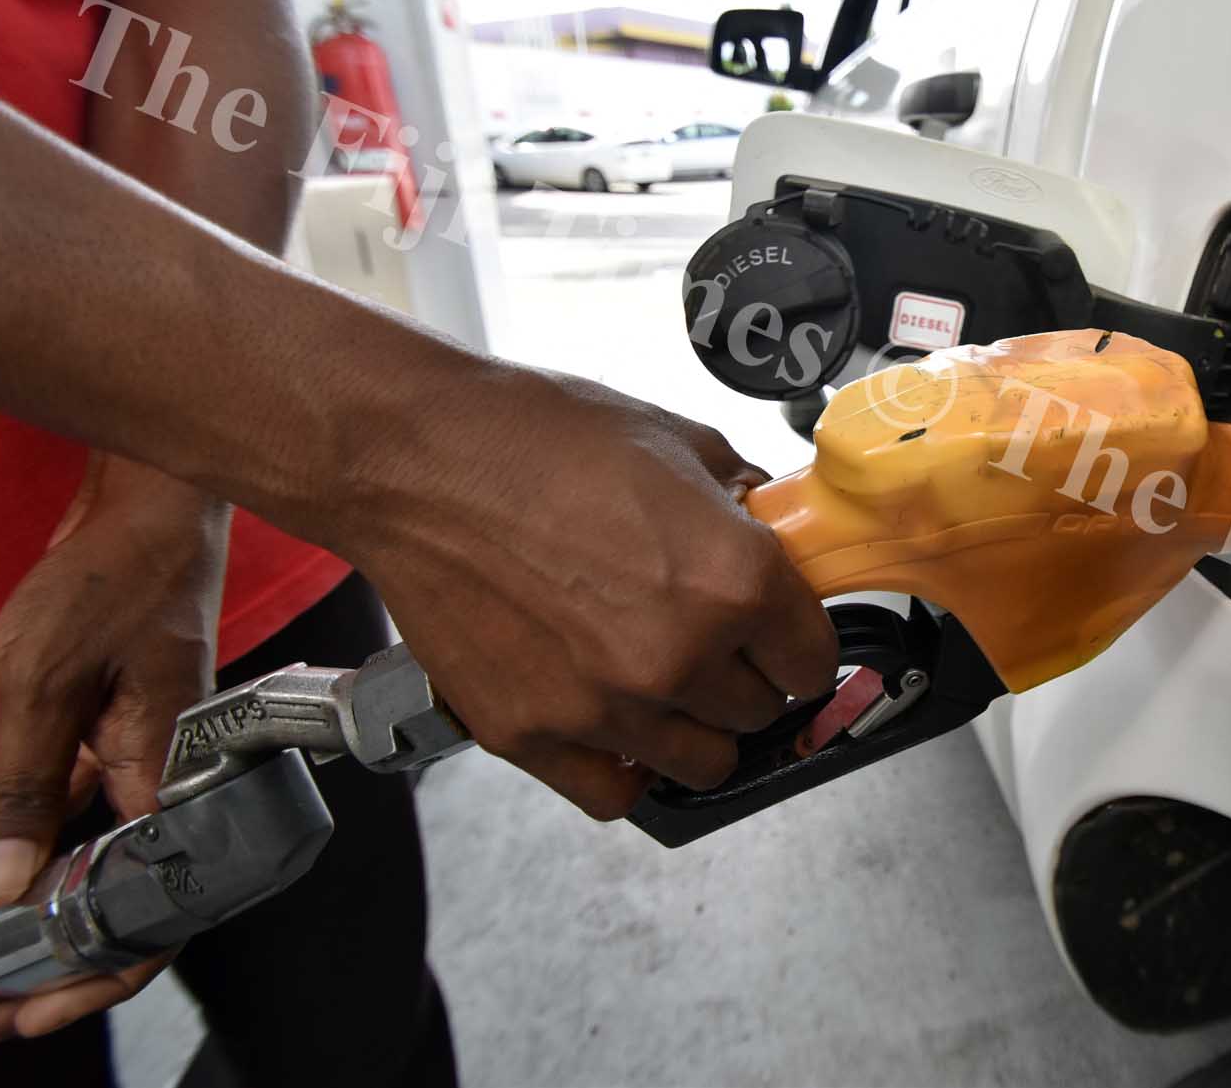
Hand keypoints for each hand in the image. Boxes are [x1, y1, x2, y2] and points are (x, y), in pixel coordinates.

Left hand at [0, 454, 224, 1061]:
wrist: (149, 510)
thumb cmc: (120, 579)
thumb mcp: (44, 684)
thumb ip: (21, 791)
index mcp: (170, 784)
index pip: (147, 915)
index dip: (87, 979)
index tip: (17, 1017)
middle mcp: (165, 788)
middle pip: (113, 909)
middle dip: (38, 975)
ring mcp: (139, 766)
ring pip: (84, 870)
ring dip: (18, 921)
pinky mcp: (112, 741)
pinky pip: (67, 821)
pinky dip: (14, 854)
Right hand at [339, 367, 837, 818]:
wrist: (418, 462)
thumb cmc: (538, 438)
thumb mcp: (679, 442)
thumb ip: (744, 503)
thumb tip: (773, 530)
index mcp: (734, 580)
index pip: (812, 660)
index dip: (800, 641)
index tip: (782, 635)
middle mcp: (679, 656)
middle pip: (760, 712)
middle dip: (747, 676)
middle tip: (716, 641)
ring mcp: (604, 707)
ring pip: (701, 762)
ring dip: (696, 727)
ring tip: (668, 681)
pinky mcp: (533, 735)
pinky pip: (615, 792)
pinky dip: (629, 767)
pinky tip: (622, 726)